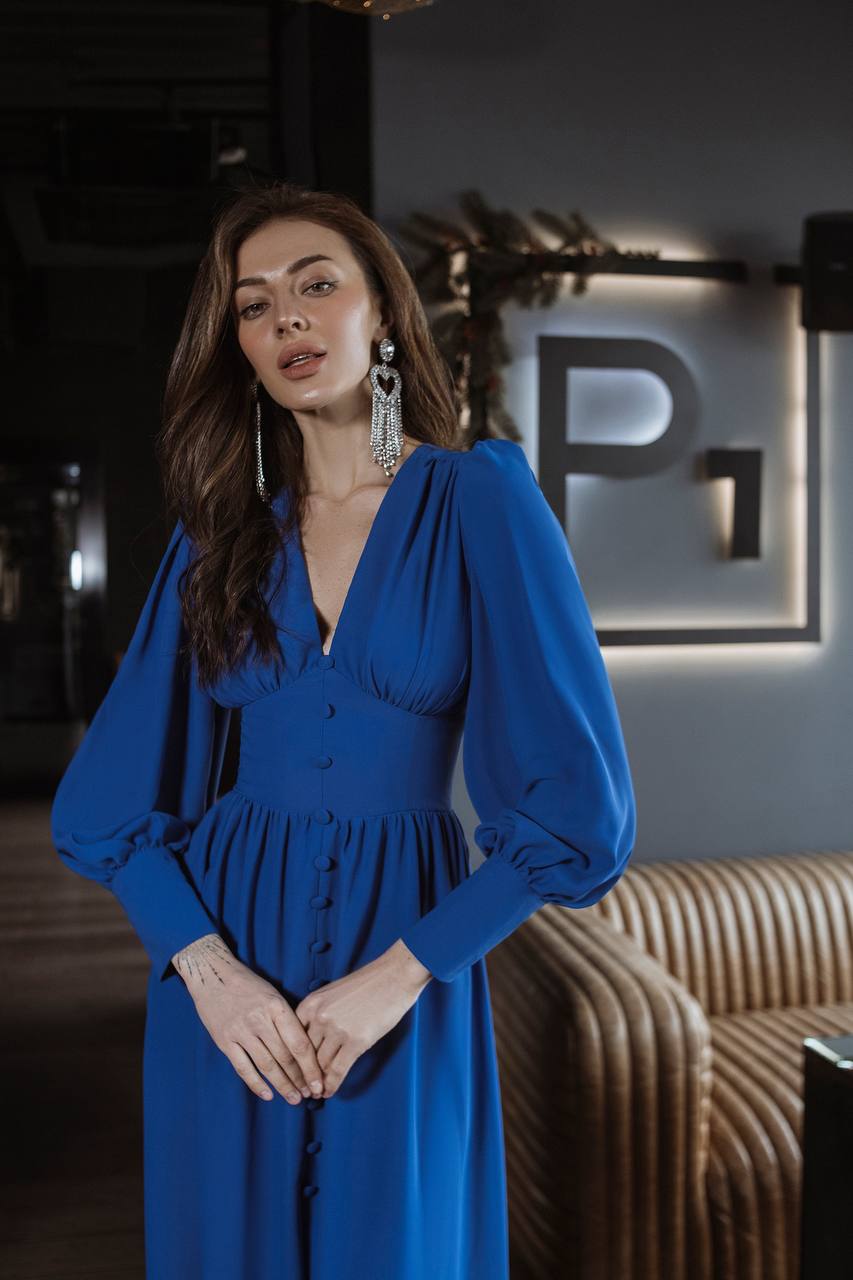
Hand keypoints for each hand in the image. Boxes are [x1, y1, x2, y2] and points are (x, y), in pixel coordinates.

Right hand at [173, 933, 325, 1105]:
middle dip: (300, 1079)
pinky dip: (256, 1084)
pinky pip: (243, 1068)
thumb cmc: (247, 984)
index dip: (311, 1066)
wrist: (212, 975)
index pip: (299, 1043)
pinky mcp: (224, 1041)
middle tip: (310, 1094)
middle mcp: (259, 1020)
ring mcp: (241, 1032)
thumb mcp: (272, 993)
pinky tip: (268, 1095)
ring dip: (282, 1085)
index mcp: (276, 1006)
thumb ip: (286, 1018)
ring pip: (267, 1065)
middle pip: (285, 1057)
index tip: (319, 1082)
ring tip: (294, 1099)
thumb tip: (304, 1048)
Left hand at [293, 938, 432, 1098]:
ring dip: (317, 1082)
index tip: (291, 1072)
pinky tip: (328, 1092)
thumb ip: (319, 1015)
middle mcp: (319, 1017)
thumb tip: (314, 1042)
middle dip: (303, 1073)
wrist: (394, 976)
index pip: (293, 1038)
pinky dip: (332, 1084)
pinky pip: (338, 1070)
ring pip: (321, 1064)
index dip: (292, 1059)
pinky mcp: (356, 1041)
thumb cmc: (366, 984)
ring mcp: (337, 1030)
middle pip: (305, 1054)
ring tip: (315, 1093)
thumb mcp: (332, 994)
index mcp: (310, 1004)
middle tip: (302, 1088)